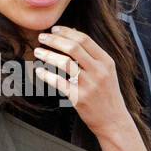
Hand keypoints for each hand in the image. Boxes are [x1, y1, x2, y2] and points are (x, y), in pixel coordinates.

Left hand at [32, 26, 131, 141]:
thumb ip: (91, 53)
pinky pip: (58, 82)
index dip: (67, 32)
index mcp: (106, 61)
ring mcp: (89, 85)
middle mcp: (99, 71)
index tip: (54, 29)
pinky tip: (39, 70)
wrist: (113, 120)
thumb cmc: (107, 94)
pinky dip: (46, 75)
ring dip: (48, 55)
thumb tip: (73, 32)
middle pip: (73, 48)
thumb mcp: (106, 71)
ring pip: (64, 63)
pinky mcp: (79, 98)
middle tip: (41, 37)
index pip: (84, 39)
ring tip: (38, 51)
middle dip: (54, 40)